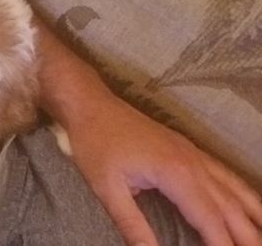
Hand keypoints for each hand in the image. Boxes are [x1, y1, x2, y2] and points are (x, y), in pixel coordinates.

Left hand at [62, 88, 261, 245]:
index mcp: (176, 174)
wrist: (90, 104)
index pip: (211, 219)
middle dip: (247, 237)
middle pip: (231, 207)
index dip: (223, 245)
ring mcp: (193, 154)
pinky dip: (244, 193)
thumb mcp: (107, 188)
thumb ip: (132, 225)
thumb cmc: (94, 144)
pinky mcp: (188, 149)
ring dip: (253, 216)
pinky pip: (225, 174)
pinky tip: (249, 206)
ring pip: (235, 189)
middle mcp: (193, 163)